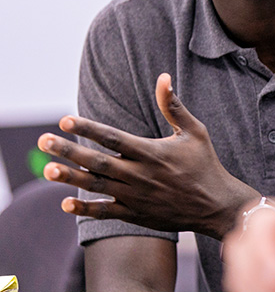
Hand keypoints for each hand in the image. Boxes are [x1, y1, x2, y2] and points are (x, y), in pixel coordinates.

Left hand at [38, 73, 258, 239]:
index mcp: (152, 152)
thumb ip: (174, 107)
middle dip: (68, 151)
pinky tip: (66, 203)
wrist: (216, 205)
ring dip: (70, 178)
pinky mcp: (136, 214)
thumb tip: (164, 77)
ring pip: (97, 186)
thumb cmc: (205, 164)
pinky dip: (85, 208)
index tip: (65, 119)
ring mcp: (136, 197)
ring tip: (47, 169)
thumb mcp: (194, 132)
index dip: (88, 128)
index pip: (113, 138)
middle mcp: (141, 175)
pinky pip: (106, 211)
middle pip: (98, 161)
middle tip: (43, 141)